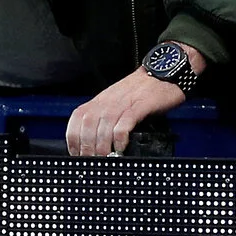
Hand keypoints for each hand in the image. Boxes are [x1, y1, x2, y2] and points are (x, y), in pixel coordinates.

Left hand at [66, 65, 189, 155]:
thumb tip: (96, 142)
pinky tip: (121, 148)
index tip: (76, 154)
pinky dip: (120, 138)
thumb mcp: (116, 102)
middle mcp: (107, 102)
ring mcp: (122, 104)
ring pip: (103, 127)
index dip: (73, 138)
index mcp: (99, 101)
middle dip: (87, 147)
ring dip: (102, 146)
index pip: (77, 118)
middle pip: (87, 126)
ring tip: (106, 159)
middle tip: (92, 161)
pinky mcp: (138, 106)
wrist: (161, 74)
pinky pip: (124, 124)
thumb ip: (105, 118)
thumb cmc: (140, 90)